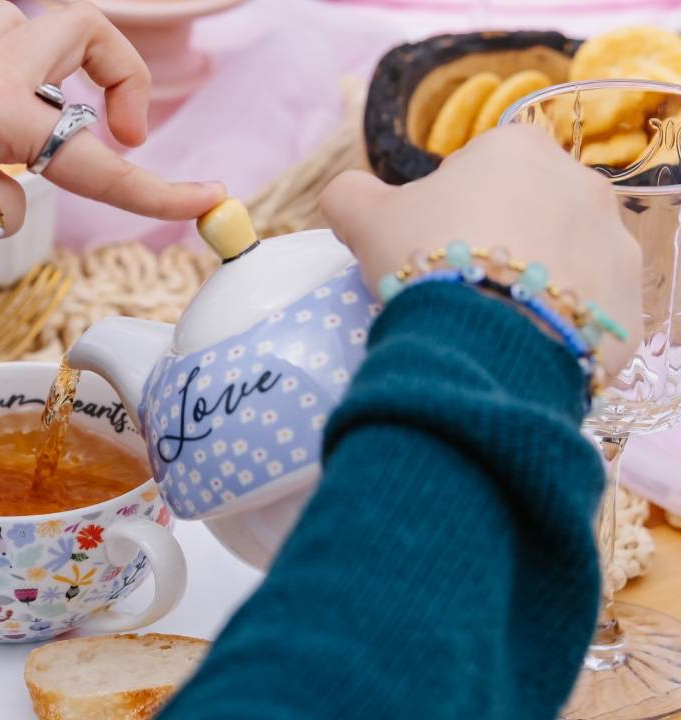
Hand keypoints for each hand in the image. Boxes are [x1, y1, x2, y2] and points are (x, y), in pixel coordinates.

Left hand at [0, 1, 224, 252]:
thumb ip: (1, 209)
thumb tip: (6, 193)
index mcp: (1, 106)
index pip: (96, 158)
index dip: (157, 188)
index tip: (211, 203)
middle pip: (77, 30)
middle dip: (121, 74)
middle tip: (125, 132)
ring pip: (17, 26)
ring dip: (53, 64)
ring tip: (50, 123)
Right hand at [320, 124, 642, 375]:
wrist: (481, 337)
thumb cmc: (425, 257)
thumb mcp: (364, 219)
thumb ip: (350, 195)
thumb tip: (341, 194)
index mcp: (518, 149)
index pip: (478, 168)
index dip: (446, 206)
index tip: (427, 242)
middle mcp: (581, 185)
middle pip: (527, 212)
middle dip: (496, 241)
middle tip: (453, 281)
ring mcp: (614, 246)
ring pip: (561, 262)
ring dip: (531, 282)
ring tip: (486, 318)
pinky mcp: (627, 307)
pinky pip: (585, 314)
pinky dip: (555, 327)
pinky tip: (515, 343)